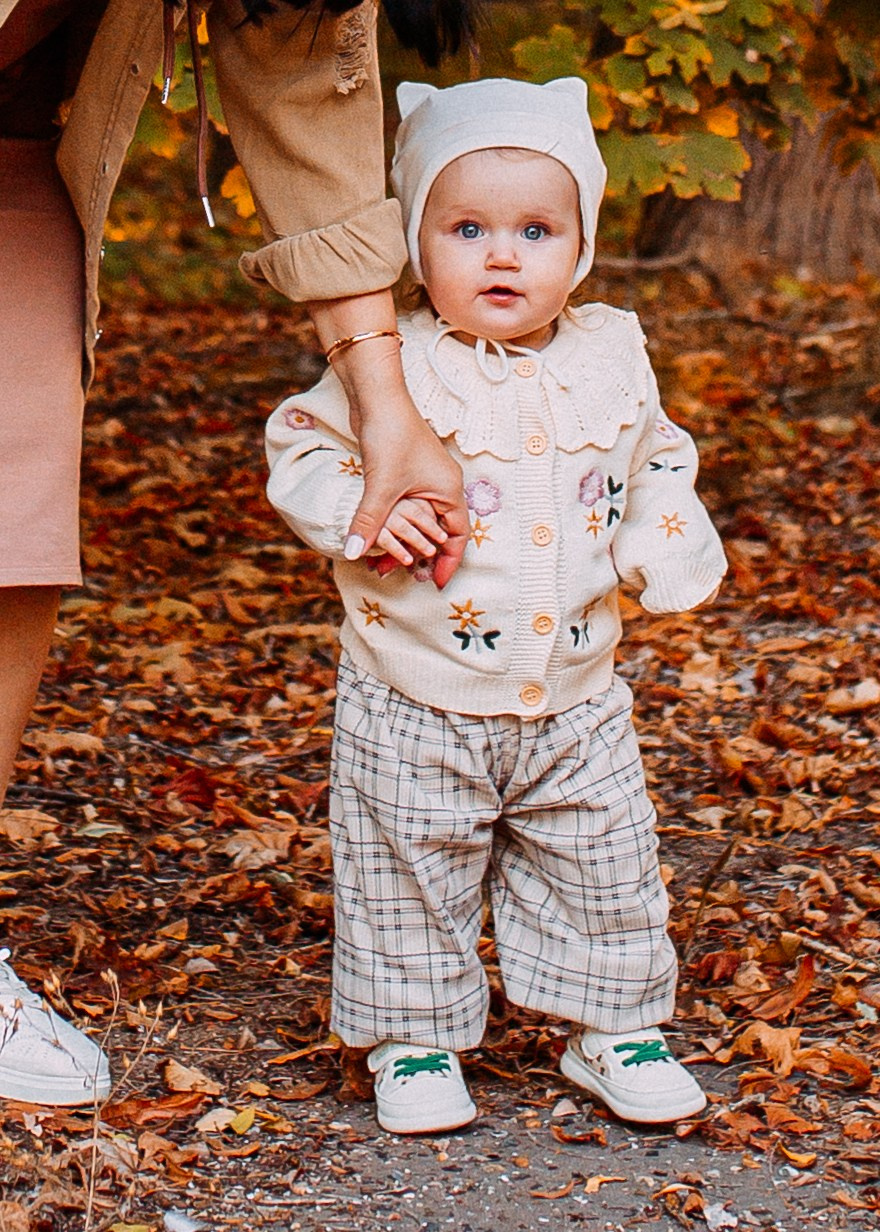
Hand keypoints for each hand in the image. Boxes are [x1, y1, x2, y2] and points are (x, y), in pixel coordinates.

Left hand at [306, 292, 468, 586]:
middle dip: (421, 557)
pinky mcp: (405, 474)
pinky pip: (405, 510)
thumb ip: (370, 522)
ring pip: (419, 522)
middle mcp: (441, 487)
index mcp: (448, 490)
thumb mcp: (381, 486)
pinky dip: (394, 526)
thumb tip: (356, 553)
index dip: (448, 562)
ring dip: (404, 543)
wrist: (378, 398)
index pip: (457, 537)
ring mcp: (424, 480)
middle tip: (404, 576)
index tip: (434, 583)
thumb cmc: (390, 436)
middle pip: (437, 532)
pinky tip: (377, 537)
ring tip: (385, 563)